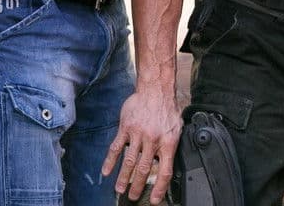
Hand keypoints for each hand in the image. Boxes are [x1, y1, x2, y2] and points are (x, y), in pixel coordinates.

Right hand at [101, 87, 181, 204]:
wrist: (156, 89)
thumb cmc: (167, 108)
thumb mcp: (177, 128)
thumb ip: (171, 146)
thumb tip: (169, 162)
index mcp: (168, 143)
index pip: (165, 171)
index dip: (160, 188)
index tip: (154, 200)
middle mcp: (153, 141)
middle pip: (144, 170)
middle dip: (137, 186)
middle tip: (132, 197)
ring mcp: (138, 134)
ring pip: (129, 161)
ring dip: (123, 178)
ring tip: (120, 189)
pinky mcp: (126, 128)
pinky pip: (116, 147)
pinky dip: (110, 161)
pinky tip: (106, 171)